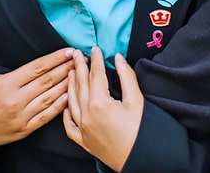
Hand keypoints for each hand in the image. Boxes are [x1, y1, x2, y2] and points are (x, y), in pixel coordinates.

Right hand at [0, 47, 74, 154]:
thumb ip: (15, 77)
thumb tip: (38, 70)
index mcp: (7, 83)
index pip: (38, 67)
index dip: (56, 58)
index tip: (69, 51)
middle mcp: (15, 100)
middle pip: (47, 81)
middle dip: (66, 68)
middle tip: (80, 60)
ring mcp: (20, 117)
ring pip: (50, 98)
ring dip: (67, 85)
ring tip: (79, 75)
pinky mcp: (23, 130)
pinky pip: (45, 117)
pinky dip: (59, 106)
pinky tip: (68, 97)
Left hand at [63, 47, 142, 171]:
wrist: (142, 161)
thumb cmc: (141, 133)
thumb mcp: (137, 101)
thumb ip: (126, 77)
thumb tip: (119, 59)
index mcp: (99, 103)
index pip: (95, 75)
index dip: (95, 60)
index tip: (94, 49)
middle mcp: (87, 115)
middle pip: (80, 85)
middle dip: (79, 67)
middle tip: (77, 54)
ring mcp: (83, 129)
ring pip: (71, 102)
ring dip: (70, 85)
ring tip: (71, 72)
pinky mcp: (84, 141)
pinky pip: (69, 125)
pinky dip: (67, 113)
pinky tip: (67, 105)